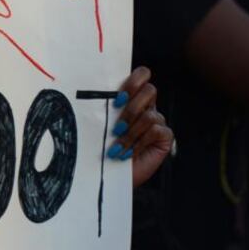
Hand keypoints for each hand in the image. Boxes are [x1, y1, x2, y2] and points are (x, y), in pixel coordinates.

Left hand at [108, 67, 173, 186]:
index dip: (134, 81)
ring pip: (149, 115)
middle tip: (116, 127)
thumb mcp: (99, 124)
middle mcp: (147, 107)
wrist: (110, 175)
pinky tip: (128, 154)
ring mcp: (158, 121)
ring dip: (130, 134)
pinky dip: (139, 143)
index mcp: (132, 98)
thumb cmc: (102, 148)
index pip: (142, 75)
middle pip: (150, 90)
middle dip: (132, 108)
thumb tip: (83, 87)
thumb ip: (101, 106)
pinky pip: (156, 131)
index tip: (117, 100)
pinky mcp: (165, 136)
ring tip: (117, 148)